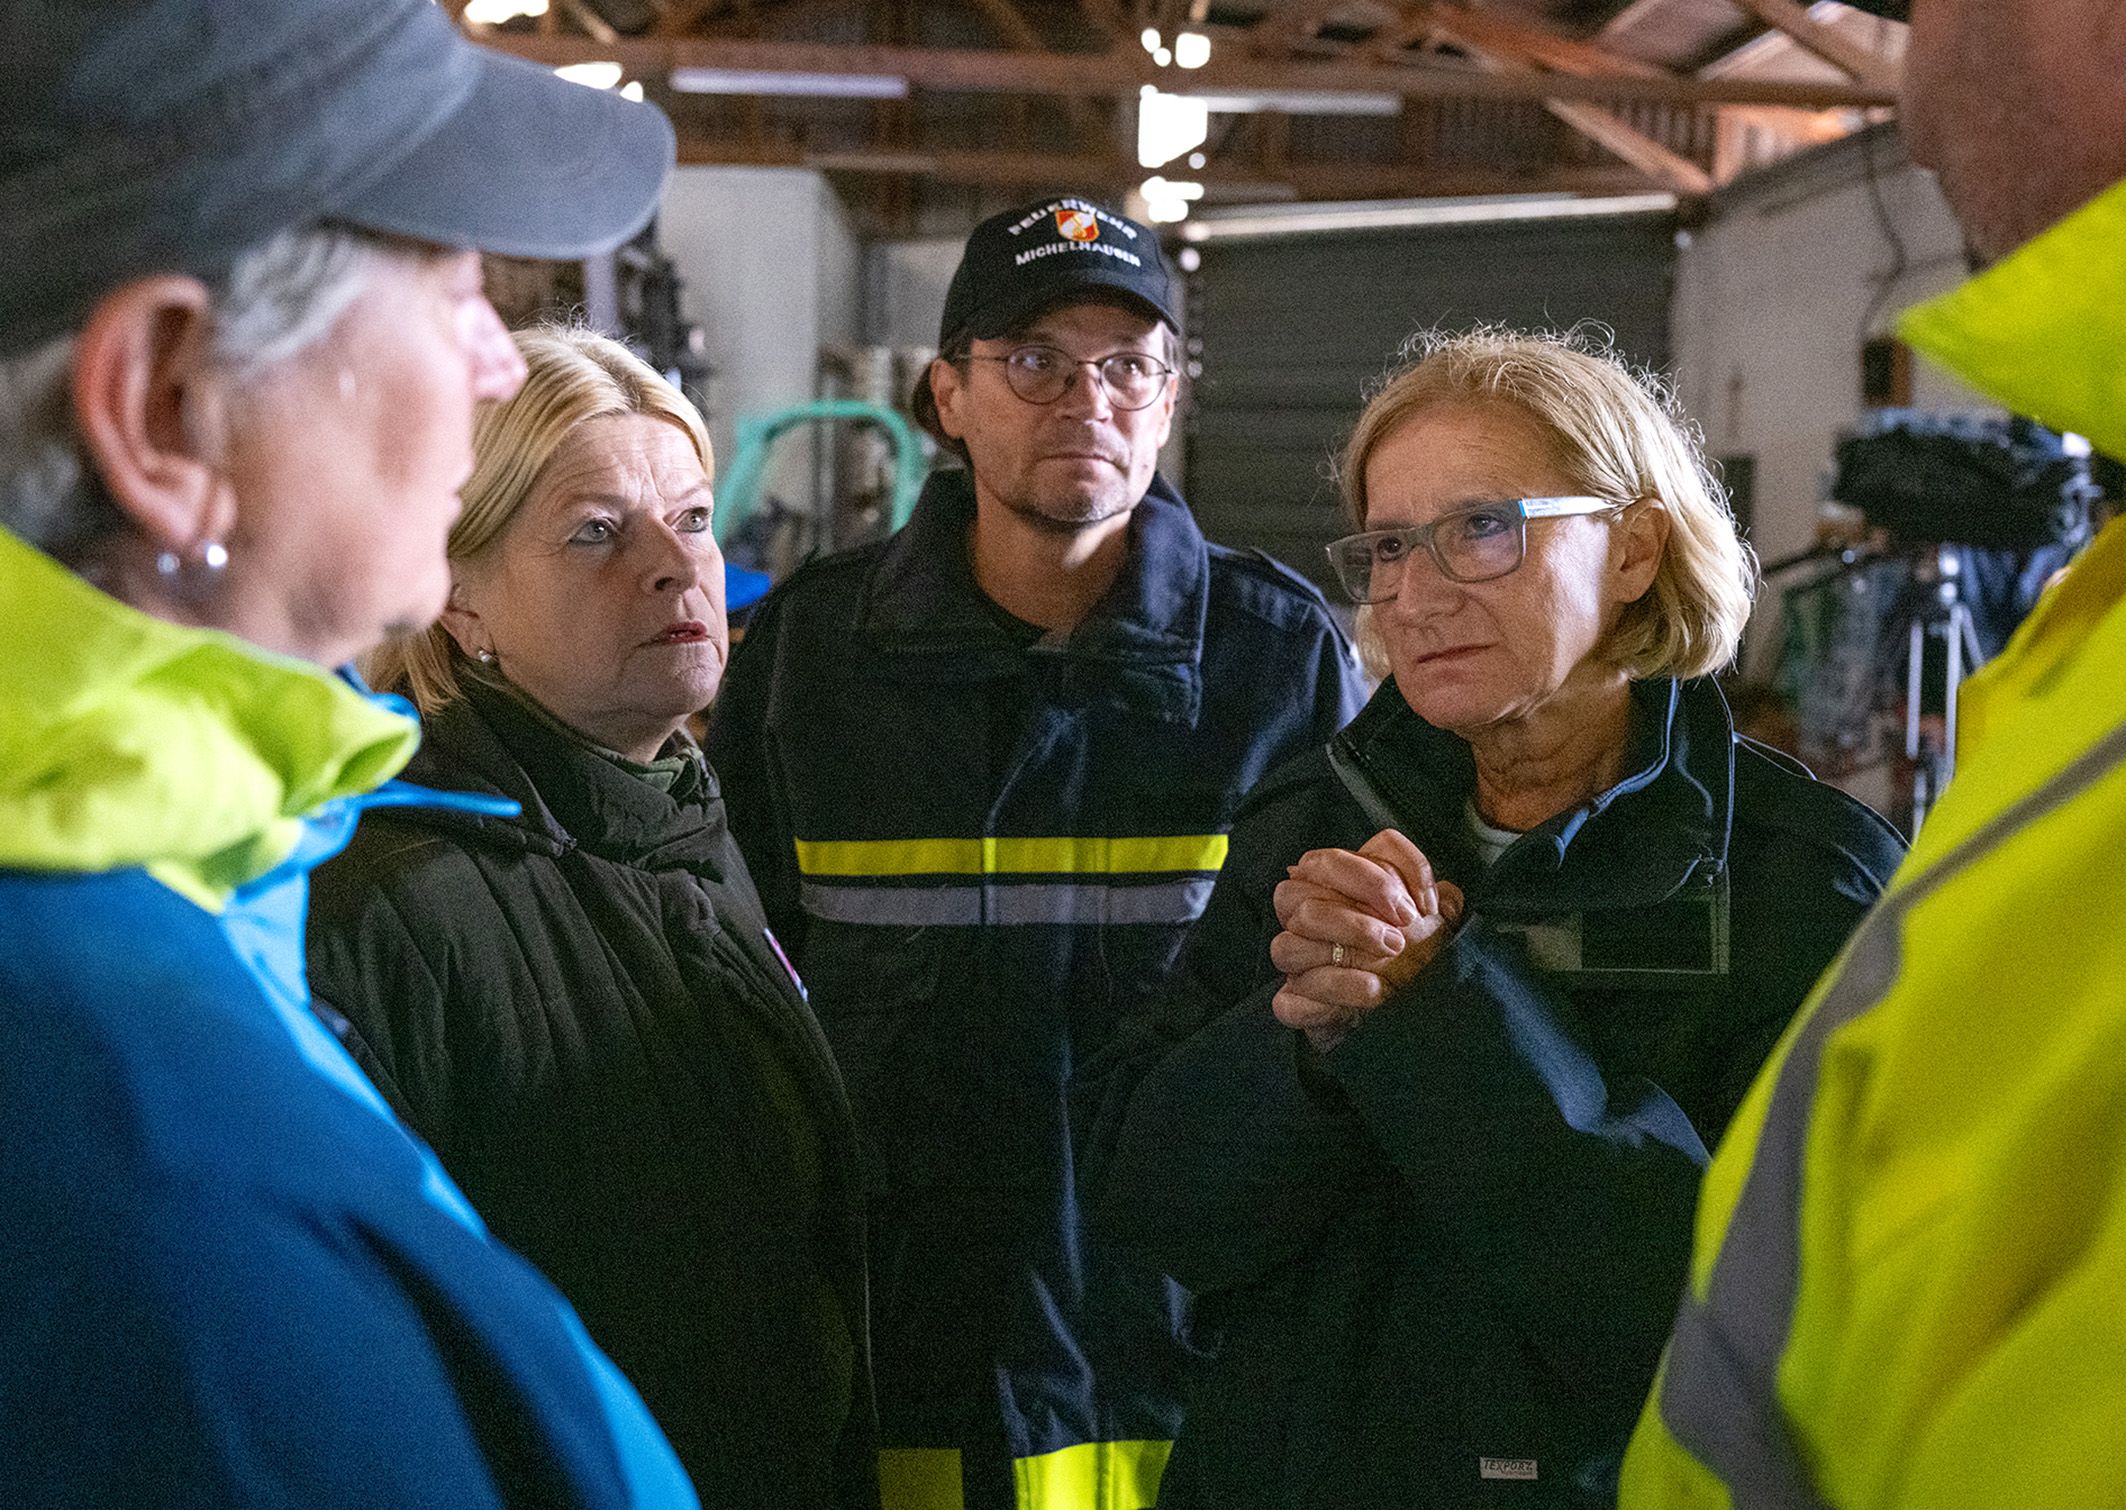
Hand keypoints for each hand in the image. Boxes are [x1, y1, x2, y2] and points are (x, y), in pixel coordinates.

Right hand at [1269, 829, 1463, 1050]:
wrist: (1405, 1013)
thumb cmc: (1412, 958)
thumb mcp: (1434, 921)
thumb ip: (1436, 897)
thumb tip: (1442, 896)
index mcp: (1327, 886)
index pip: (1327, 861)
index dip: (1372, 879)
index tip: (1415, 908)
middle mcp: (1300, 918)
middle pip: (1294, 896)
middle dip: (1355, 917)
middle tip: (1401, 938)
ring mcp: (1293, 964)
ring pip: (1286, 946)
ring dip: (1344, 951)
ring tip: (1391, 960)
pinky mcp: (1292, 1005)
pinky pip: (1291, 1000)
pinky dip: (1336, 992)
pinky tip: (1374, 991)